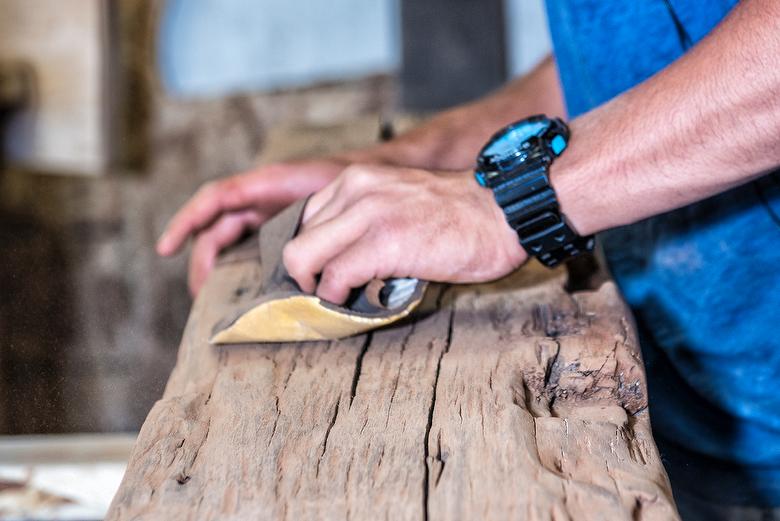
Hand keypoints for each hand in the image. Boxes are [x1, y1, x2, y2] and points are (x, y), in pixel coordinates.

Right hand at [156, 157, 349, 295]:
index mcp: (261, 184)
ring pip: (229, 242)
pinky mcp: (278, 230)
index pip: (213, 200)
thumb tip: (292, 251)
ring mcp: (265, 215)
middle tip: (201, 298)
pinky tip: (239, 291)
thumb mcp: (325, 189)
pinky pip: (249, 249)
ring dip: (217, 269)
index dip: (186, 221)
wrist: (369, 173)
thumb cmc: (343, 177)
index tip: (165, 248)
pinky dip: (238, 268)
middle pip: (216, 231)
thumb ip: (303, 209)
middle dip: (203, 262)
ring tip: (212, 300)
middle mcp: (256, 199)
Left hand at [283, 164, 527, 303]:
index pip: (304, 219)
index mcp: (357, 179)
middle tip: (328, 294)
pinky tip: (356, 302)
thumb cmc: (460, 216)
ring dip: (317, 289)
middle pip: (295, 240)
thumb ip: (366, 219)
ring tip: (341, 300)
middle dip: (305, 275)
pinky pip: (336, 278)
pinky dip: (337, 299)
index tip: (324, 275)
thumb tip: (340, 261)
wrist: (504, 211)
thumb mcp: (400, 201)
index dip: (311, 254)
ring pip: (303, 258)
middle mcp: (355, 188)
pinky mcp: (383, 242)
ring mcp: (367, 213)